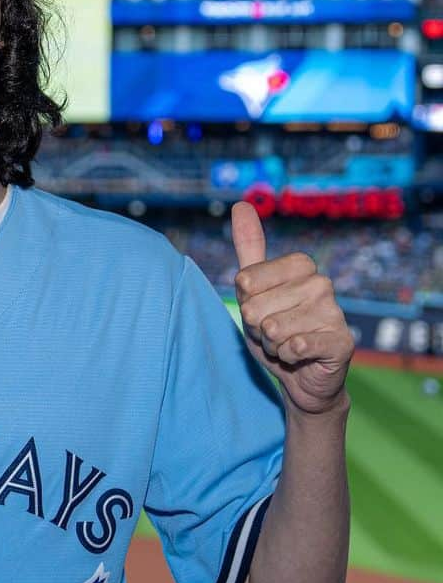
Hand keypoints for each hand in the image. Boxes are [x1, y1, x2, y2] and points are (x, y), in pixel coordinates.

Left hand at [231, 201, 354, 415]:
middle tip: (274, 333)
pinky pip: (296, 346)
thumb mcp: (255, 290)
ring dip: (271, 345)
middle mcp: (321, 284)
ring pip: (273, 329)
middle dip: (256, 328)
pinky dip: (288, 356)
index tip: (261, 309)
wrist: (301, 378)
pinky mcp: (341, 342)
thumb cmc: (276, 331)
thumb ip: (249, 249)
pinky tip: (299, 355)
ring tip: (286, 345)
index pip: (247, 279)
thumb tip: (241, 204)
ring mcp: (334, 312)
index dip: (245, 302)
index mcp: (301, 266)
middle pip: (256, 307)